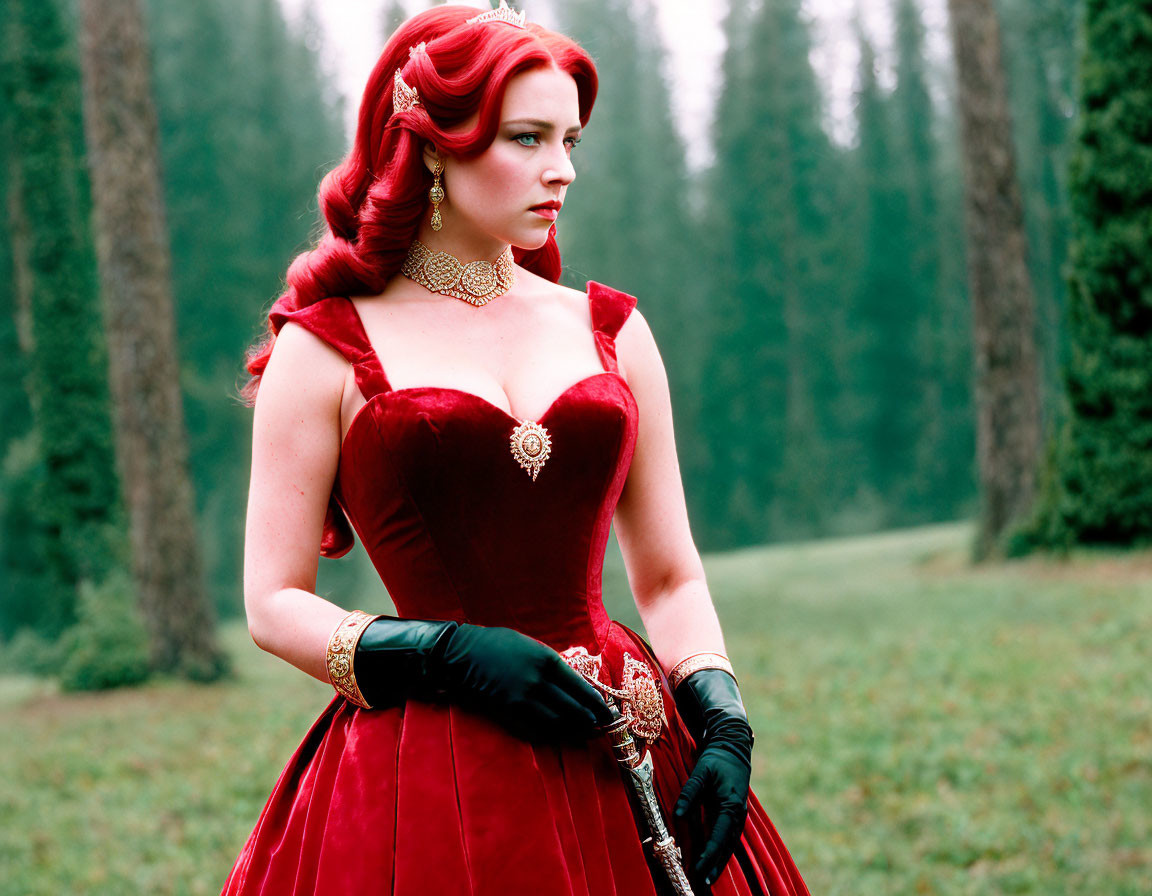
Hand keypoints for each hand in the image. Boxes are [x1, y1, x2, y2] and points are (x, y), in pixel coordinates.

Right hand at [435, 623, 615, 741]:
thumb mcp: (532, 646)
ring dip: (575, 731)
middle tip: (603, 727)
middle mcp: (537, 680)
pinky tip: (561, 735)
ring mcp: (522, 699)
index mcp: (546, 659)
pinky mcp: (508, 712)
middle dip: (592, 721)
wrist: (463, 654)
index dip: (597, 703)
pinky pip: (536, 729)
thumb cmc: (500, 645)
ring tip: (587, 734)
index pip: (581, 687)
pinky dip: (552, 734)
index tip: (608, 711)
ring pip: (558, 723)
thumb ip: (554, 665)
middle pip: (573, 709)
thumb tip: (577, 685)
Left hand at [671, 668, 753, 885]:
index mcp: (731, 804)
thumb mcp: (702, 771)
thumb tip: (679, 814)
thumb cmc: (716, 757)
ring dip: (720, 859)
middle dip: (716, 864)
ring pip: (729, 842)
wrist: (733, 743)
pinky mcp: (734, 809)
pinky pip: (729, 834)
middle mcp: (737, 812)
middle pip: (727, 844)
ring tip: (709, 876)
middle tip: (705, 882)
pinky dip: (722, 848)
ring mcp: (738, 812)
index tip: (699, 868)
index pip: (720, 835)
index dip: (710, 853)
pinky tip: (715, 857)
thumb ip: (690, 793)